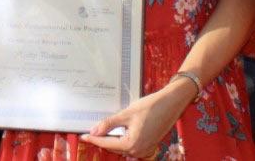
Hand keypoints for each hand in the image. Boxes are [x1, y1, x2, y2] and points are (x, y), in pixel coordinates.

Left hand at [79, 79, 193, 157]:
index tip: (83, 136)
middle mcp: (139, 150)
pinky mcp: (150, 146)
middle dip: (102, 141)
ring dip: (112, 142)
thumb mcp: (126, 114)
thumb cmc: (151, 106)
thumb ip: (109, 124)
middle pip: (114, 148)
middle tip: (89, 133)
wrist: (171, 103)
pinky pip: (132, 147)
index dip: (94, 139)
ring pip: (122, 148)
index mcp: (132, 144)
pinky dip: (122, 142)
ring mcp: (146, 150)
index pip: (107, 143)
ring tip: (100, 133)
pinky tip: (116, 134)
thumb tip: (94, 131)